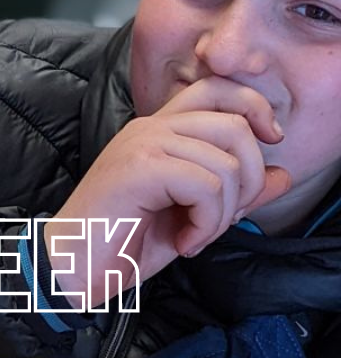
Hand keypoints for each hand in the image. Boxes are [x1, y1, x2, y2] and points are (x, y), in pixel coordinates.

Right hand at [45, 76, 291, 308]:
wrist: (72, 268)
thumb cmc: (120, 244)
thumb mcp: (190, 217)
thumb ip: (234, 194)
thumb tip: (283, 176)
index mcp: (158, 132)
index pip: (217, 89)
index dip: (253, 108)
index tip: (268, 144)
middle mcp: (149, 129)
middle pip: (233, 124)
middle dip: (248, 180)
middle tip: (221, 220)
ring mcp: (142, 144)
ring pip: (225, 162)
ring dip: (223, 213)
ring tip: (194, 236)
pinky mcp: (140, 167)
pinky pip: (206, 187)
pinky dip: (206, 224)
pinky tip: (183, 242)